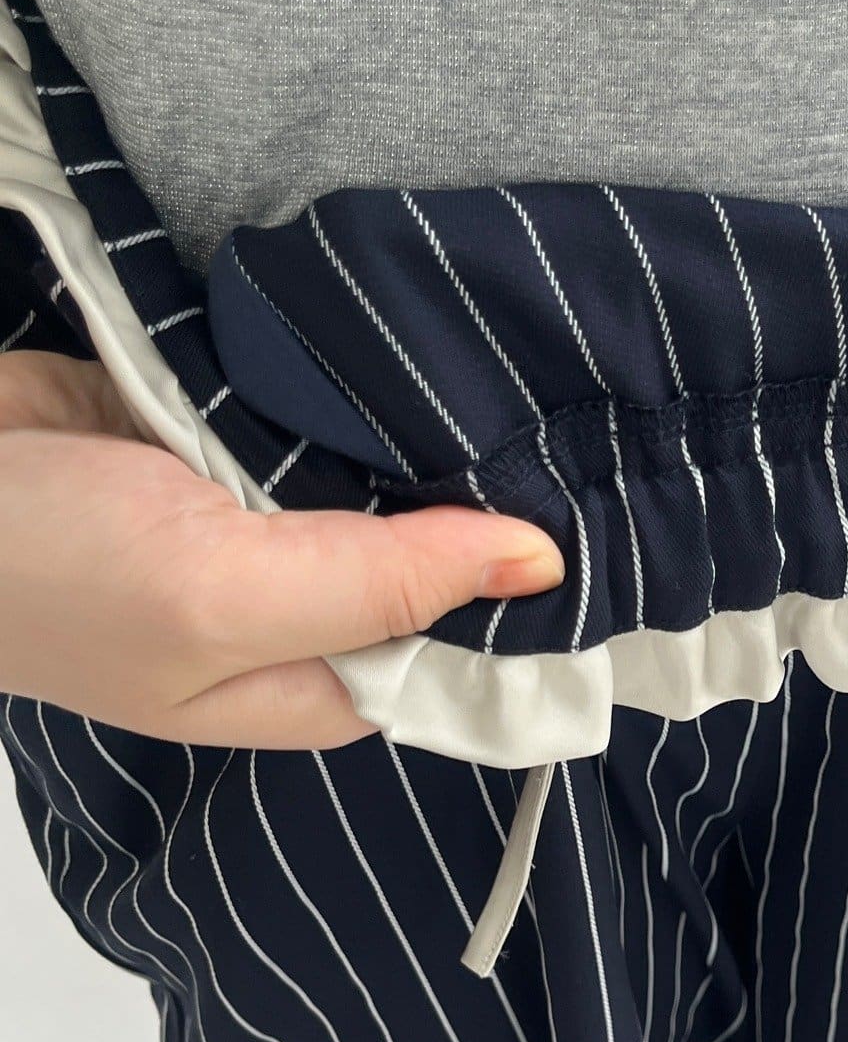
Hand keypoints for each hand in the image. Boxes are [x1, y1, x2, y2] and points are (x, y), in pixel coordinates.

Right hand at [0, 349, 563, 745]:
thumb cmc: (46, 568)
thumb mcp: (223, 595)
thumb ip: (380, 584)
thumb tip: (541, 564)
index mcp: (317, 685)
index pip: (465, 654)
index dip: (526, 597)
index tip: (597, 517)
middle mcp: (306, 615)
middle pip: (437, 564)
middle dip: (487, 503)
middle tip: (566, 429)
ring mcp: (271, 527)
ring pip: (393, 485)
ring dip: (431, 437)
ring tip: (514, 380)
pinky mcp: (236, 447)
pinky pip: (331, 423)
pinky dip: (361, 393)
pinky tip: (421, 356)